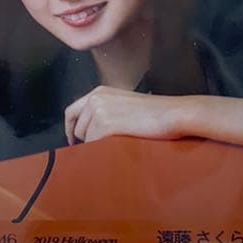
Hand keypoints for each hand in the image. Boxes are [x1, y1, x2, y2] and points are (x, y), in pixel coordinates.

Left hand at [64, 86, 189, 144]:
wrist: (172, 113)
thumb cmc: (155, 112)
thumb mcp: (125, 103)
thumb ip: (107, 110)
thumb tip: (93, 130)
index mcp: (99, 92)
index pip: (72, 111)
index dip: (70, 129)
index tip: (73, 141)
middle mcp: (95, 99)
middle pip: (78, 128)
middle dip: (87, 140)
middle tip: (102, 148)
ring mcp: (99, 111)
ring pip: (87, 139)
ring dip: (98, 145)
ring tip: (119, 144)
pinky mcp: (106, 125)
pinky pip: (96, 146)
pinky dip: (105, 150)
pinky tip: (120, 146)